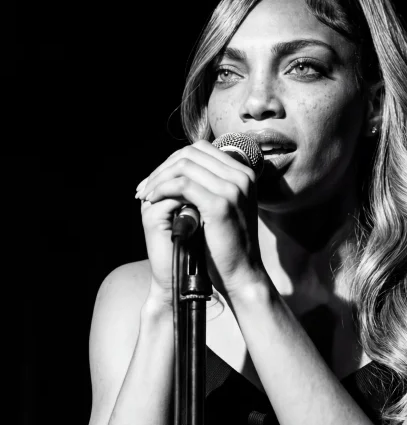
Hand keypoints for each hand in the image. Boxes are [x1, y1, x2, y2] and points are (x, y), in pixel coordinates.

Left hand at [135, 139, 264, 302]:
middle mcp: (242, 176)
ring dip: (158, 179)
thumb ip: (209, 186)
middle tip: (145, 188)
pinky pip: (182, 186)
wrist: (242, 274)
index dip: (173, 161)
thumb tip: (177, 170)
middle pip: (190, 154)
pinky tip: (152, 201)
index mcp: (244, 174)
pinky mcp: (220, 204)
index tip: (155, 180)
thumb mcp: (223, 207)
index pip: (200, 150)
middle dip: (162, 168)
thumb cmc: (228, 245)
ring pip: (183, 166)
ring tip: (145, 195)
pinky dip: (162, 190)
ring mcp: (233, 189)